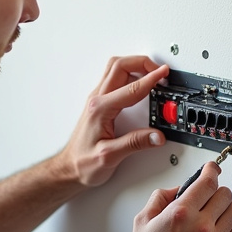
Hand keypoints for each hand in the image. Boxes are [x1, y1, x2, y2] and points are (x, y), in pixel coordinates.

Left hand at [55, 56, 169, 187]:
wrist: (68, 168)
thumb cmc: (82, 162)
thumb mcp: (110, 156)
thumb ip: (135, 144)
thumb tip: (156, 136)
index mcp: (101, 109)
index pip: (131, 88)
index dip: (151, 78)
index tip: (164, 73)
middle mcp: (97, 100)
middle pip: (120, 66)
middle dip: (143, 63)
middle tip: (160, 70)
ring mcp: (97, 100)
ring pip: (116, 68)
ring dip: (135, 66)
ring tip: (153, 73)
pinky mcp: (100, 104)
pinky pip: (115, 79)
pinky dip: (130, 75)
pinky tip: (139, 83)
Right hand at [127, 162, 231, 231]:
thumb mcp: (141, 223)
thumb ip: (159, 199)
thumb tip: (175, 190)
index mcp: (180, 213)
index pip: (207, 181)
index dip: (211, 170)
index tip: (211, 168)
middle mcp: (200, 226)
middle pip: (225, 194)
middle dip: (216, 189)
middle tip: (208, 193)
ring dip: (225, 206)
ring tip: (213, 211)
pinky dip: (226, 226)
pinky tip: (214, 229)